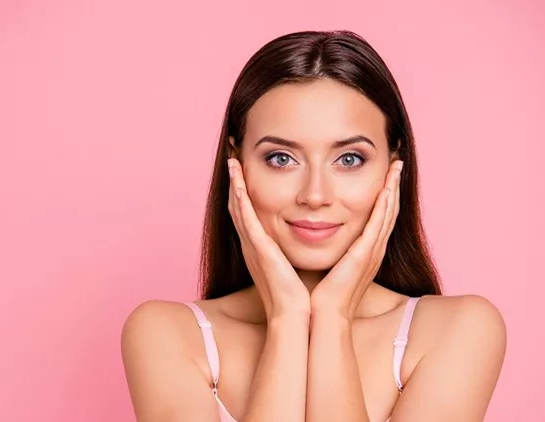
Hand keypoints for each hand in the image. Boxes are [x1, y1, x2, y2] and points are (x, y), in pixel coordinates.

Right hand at [227, 158, 310, 319]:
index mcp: (261, 249)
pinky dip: (239, 200)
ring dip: (233, 184)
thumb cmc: (298, 296)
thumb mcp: (294, 268)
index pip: (249, 214)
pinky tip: (237, 183)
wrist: (296, 317)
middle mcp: (252, 245)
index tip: (243, 171)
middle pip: (237, 207)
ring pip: (238, 208)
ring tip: (232, 161)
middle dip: (233, 183)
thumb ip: (295, 252)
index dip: (243, 192)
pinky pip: (245, 220)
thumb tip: (312, 238)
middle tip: (231, 159)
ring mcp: (253, 247)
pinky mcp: (258, 250)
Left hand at [310, 160, 402, 319]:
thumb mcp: (328, 266)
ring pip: (388, 214)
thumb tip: (316, 234)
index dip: (384, 195)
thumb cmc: (320, 295)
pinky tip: (387, 188)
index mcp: (365, 253)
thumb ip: (330, 249)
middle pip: (389, 211)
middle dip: (393, 186)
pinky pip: (379, 225)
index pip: (379, 218)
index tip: (385, 174)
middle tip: (397, 163)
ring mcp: (372, 253)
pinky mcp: (364, 256)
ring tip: (396, 166)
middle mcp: (373, 251)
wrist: (321, 316)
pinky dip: (384, 205)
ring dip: (393, 188)